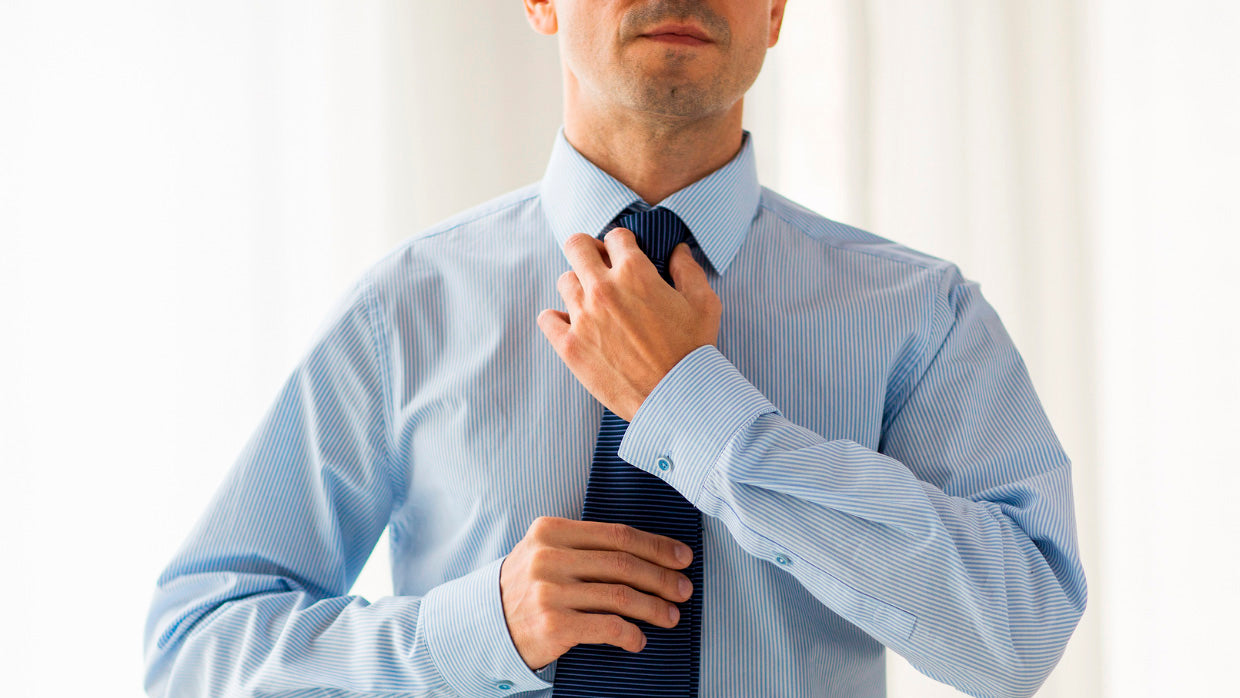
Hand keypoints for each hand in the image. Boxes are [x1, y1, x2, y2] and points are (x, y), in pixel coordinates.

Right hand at [498, 516, 694, 670]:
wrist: (487, 624)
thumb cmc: (529, 587)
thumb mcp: (547, 553)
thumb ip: (587, 546)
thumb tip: (651, 554)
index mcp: (551, 531)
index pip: (617, 535)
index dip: (656, 546)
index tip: (682, 557)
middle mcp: (548, 557)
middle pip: (623, 564)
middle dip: (662, 577)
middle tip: (684, 589)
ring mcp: (549, 591)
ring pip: (620, 596)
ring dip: (654, 607)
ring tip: (671, 616)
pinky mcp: (552, 624)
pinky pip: (607, 627)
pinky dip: (630, 634)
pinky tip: (639, 640)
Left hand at [537, 228, 721, 421]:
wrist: (676, 398)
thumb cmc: (693, 351)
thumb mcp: (703, 304)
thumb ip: (688, 269)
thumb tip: (677, 249)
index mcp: (635, 272)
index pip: (616, 236)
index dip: (623, 244)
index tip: (626, 256)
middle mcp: (604, 289)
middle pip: (576, 245)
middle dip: (589, 250)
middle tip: (600, 266)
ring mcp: (582, 317)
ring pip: (563, 280)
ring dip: (578, 286)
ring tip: (594, 303)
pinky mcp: (569, 346)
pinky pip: (546, 318)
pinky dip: (556, 318)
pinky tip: (573, 325)